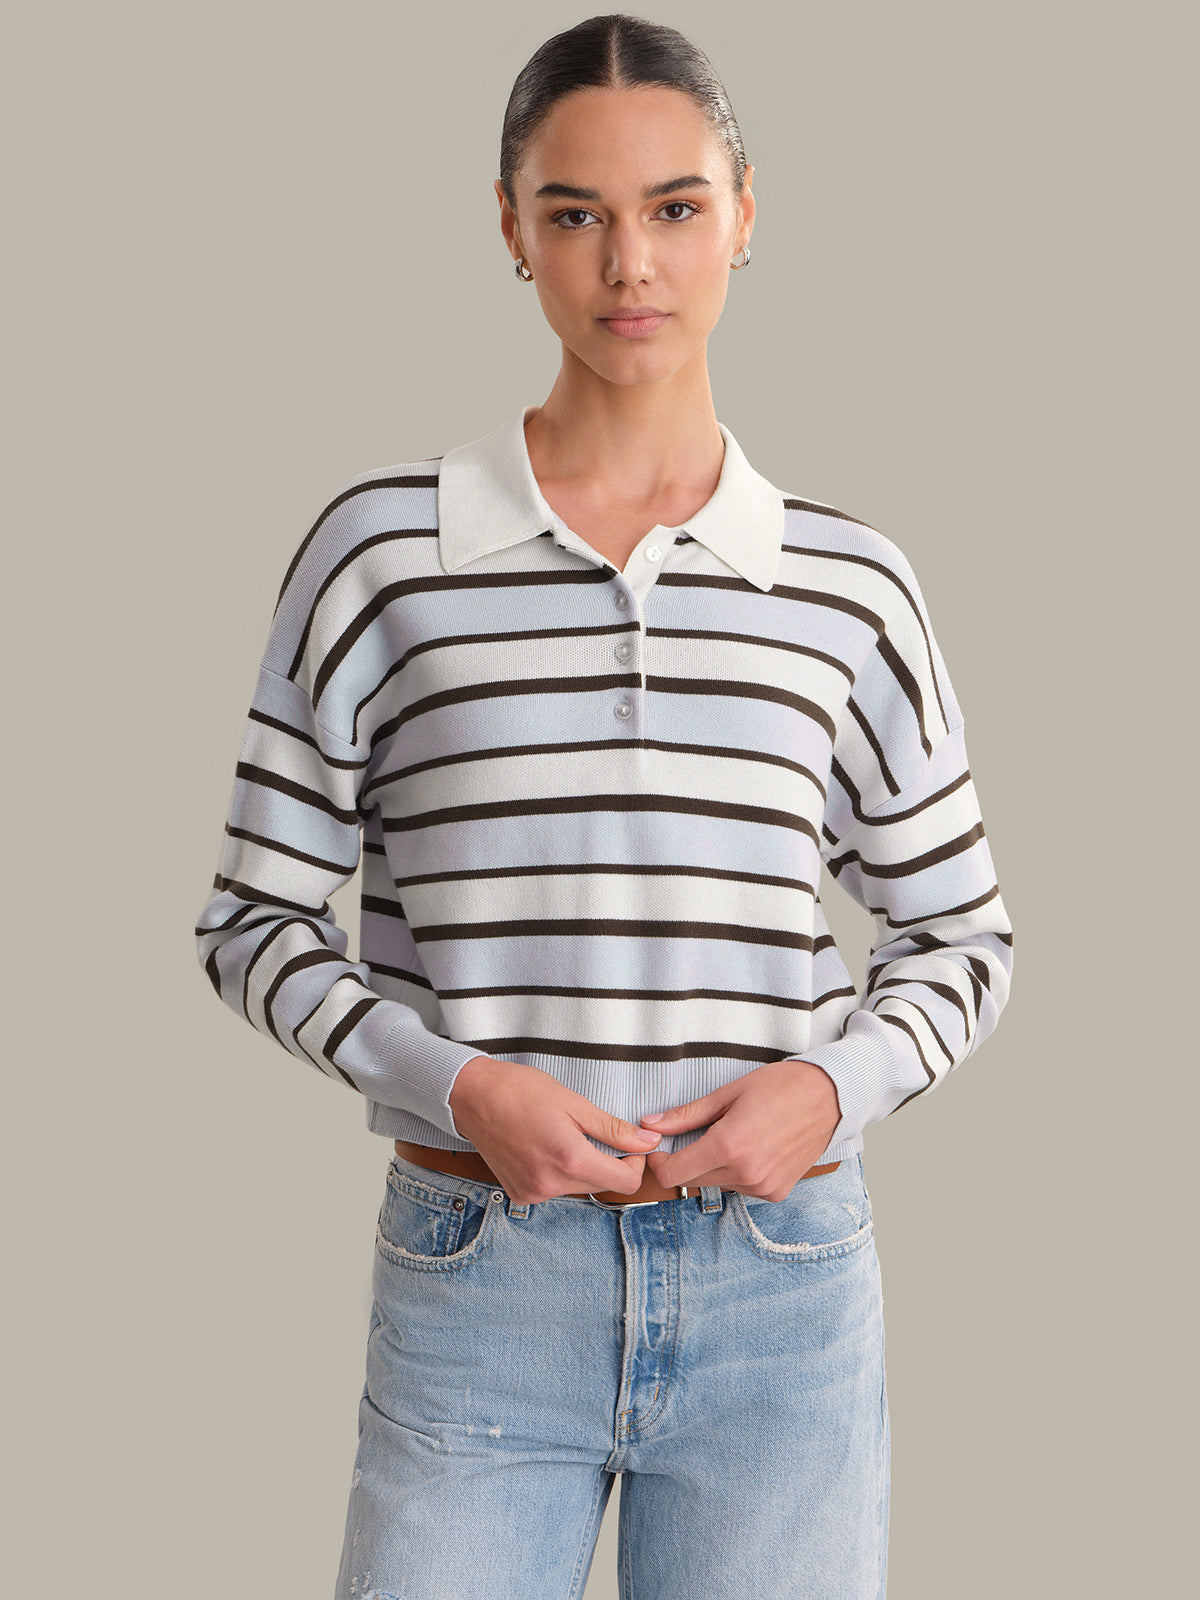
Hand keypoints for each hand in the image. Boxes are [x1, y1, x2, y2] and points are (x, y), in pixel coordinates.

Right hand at [448, 1056, 662, 1205]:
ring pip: (579, 1188)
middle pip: (603, 1186)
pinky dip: (559, 1173)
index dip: (635, 1162)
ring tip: (564, 1136)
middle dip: (608, 1162)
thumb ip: (614, 1129)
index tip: (630, 1144)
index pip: (625, 1182)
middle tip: (595, 1133)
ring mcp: (533, 1193)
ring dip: (583, 1168)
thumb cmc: (522, 1091)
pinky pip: (555, 1190)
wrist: (473, 1097)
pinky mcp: (520, 1195)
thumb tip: (649, 1142)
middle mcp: (551, 1185)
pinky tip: (545, 1148)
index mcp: (570, 1160)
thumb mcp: (575, 1104)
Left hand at [638, 1060, 841, 1200]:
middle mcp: (745, 1173)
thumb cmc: (779, 1087)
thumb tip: (650, 1124)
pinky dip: (737, 1172)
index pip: (672, 1174)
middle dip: (687, 1160)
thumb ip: (685, 1115)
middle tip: (699, 1133)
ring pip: (717, 1183)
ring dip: (714, 1166)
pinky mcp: (775, 1193)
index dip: (660, 1161)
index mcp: (728, 1146)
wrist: (828, 1097)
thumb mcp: (727, 1094)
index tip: (661, 1146)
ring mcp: (762, 1187)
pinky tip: (752, 1148)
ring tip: (735, 1135)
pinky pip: (740, 1187)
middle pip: (692, 1180)